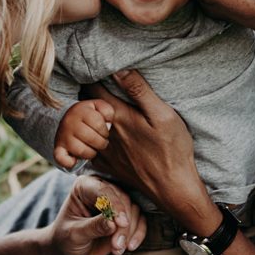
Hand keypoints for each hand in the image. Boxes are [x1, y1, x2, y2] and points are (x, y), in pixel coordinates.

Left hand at [46, 175, 144, 254]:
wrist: (68, 251)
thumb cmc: (66, 239)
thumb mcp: (75, 235)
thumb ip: (93, 227)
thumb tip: (113, 224)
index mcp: (84, 186)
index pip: (104, 191)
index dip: (115, 206)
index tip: (121, 224)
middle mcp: (102, 190)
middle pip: (122, 200)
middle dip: (123, 225)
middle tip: (117, 245)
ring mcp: (115, 202)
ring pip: (133, 210)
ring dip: (129, 231)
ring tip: (117, 249)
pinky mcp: (125, 215)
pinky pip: (140, 220)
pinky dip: (138, 233)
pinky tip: (130, 247)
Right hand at [54, 100, 113, 168]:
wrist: (68, 119)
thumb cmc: (87, 115)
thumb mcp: (98, 106)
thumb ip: (107, 110)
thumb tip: (108, 122)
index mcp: (80, 111)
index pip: (98, 124)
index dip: (105, 131)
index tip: (103, 132)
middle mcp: (69, 123)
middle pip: (92, 139)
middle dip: (101, 143)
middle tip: (100, 141)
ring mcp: (62, 136)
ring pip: (82, 151)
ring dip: (91, 153)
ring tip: (92, 148)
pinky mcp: (58, 148)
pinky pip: (61, 159)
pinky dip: (70, 162)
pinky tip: (76, 160)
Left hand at [85, 70, 221, 234]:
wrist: (172, 188)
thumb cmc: (172, 149)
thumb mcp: (162, 114)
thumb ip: (139, 90)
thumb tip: (119, 68)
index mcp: (117, 117)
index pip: (92, 89)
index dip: (90, 74)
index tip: (93, 66)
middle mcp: (104, 133)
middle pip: (83, 107)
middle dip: (84, 94)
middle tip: (90, 82)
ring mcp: (103, 152)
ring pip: (81, 128)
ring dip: (83, 116)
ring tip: (91, 106)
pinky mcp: (106, 166)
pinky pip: (87, 148)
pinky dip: (86, 138)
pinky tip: (98, 133)